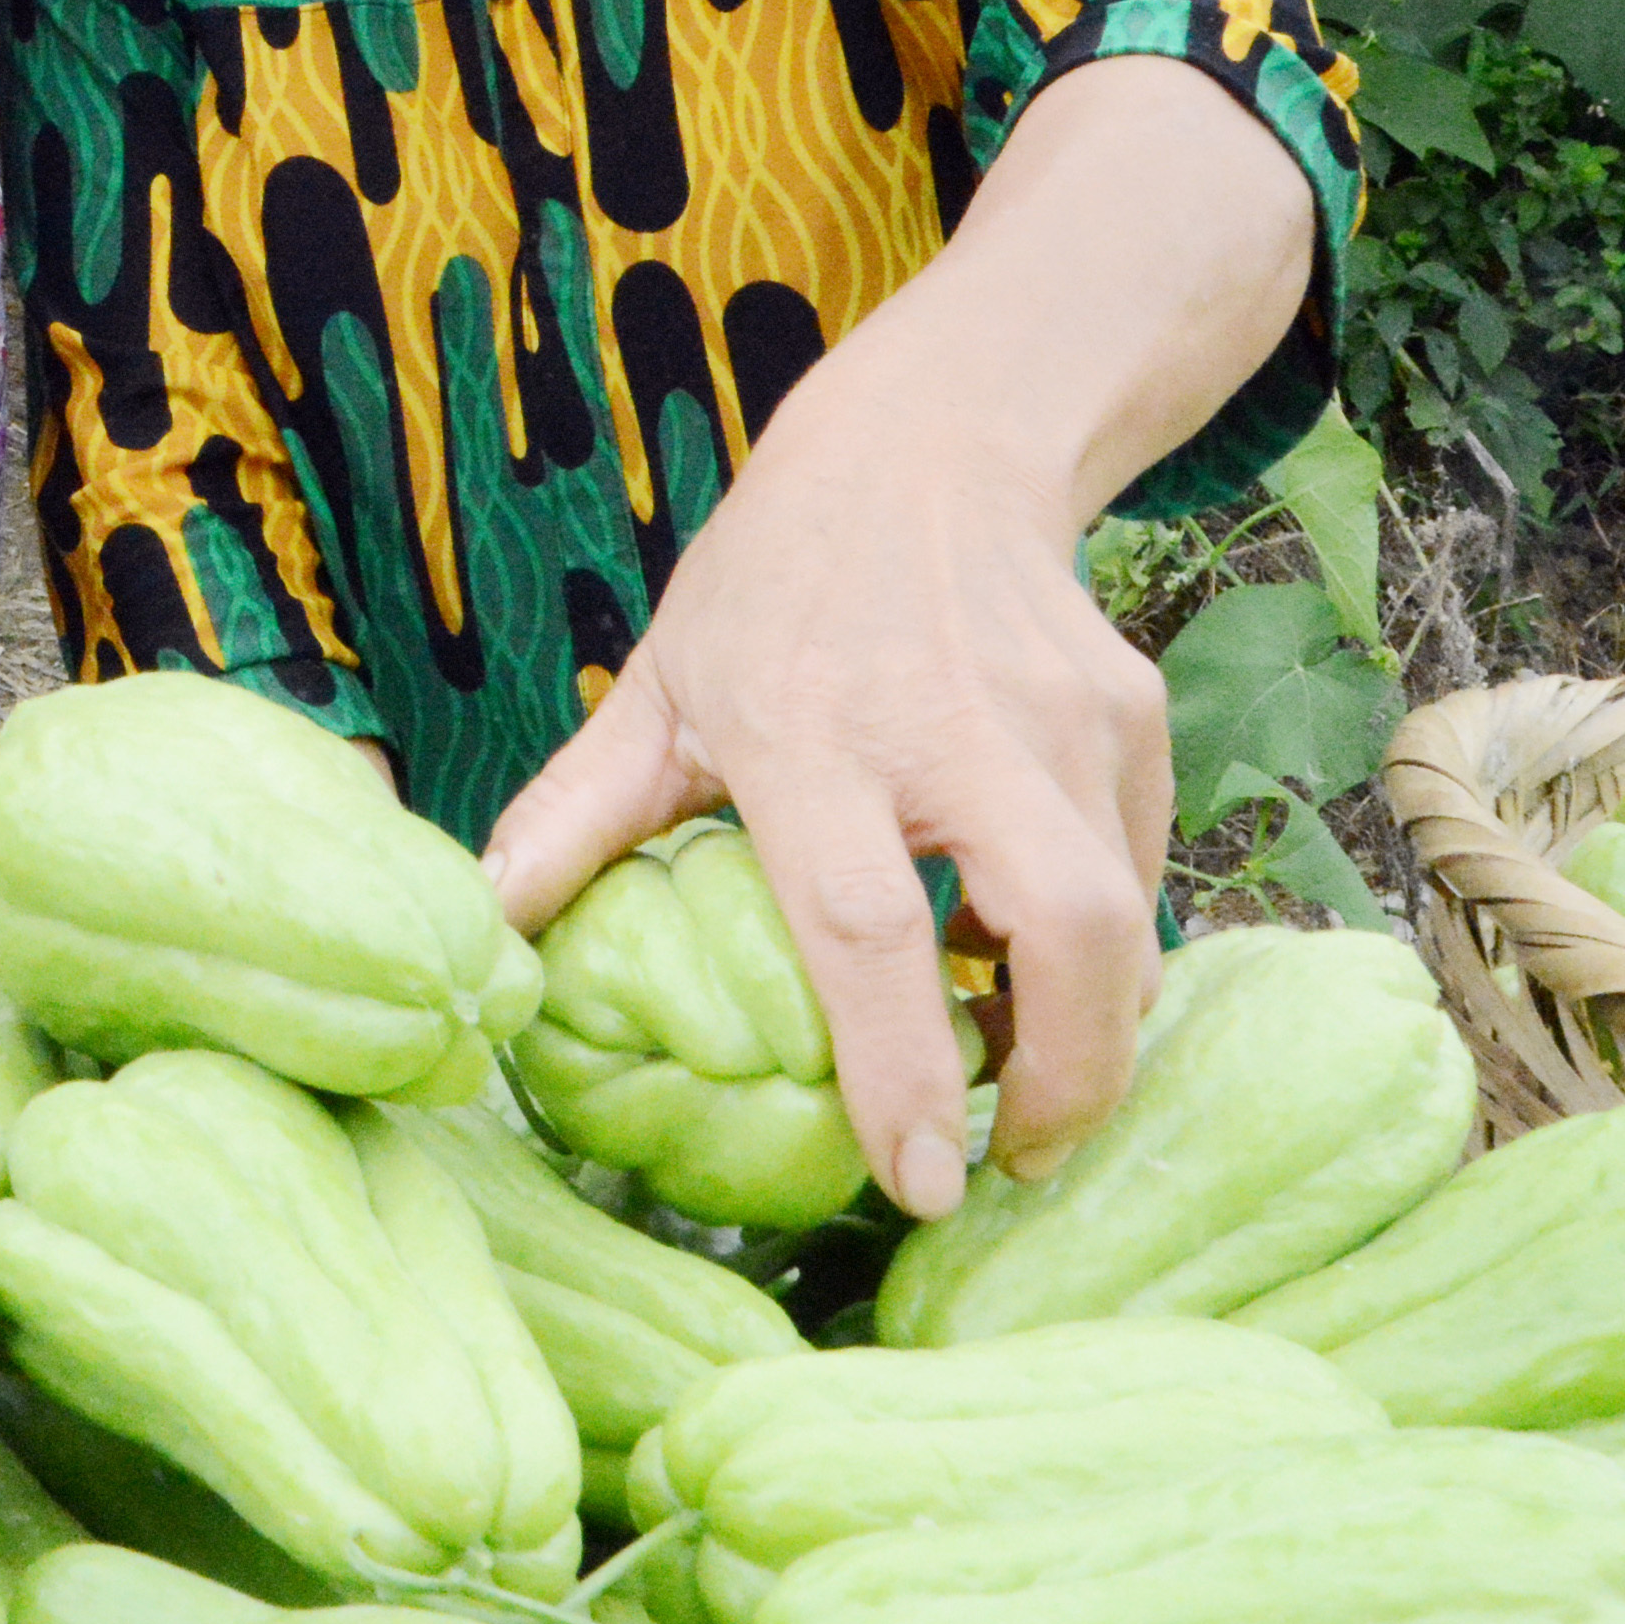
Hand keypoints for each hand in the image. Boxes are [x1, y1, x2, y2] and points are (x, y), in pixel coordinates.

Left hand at [483, 397, 1171, 1227]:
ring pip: (1127, 915)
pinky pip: (1139, 868)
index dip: (900, 1068)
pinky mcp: (1131, 712)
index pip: (868, 928)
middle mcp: (955, 724)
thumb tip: (486, 934)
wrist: (924, 444)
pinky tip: (1031, 958)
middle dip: (1066, 1074)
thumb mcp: (658, 687)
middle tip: (1018, 1159)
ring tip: (1027, 1079)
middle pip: (1065, 927)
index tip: (918, 1179)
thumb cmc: (770, 585)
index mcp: (811, 731)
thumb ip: (576, 815)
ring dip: (1093, 1025)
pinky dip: (1103, 944)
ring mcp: (1063, 714)